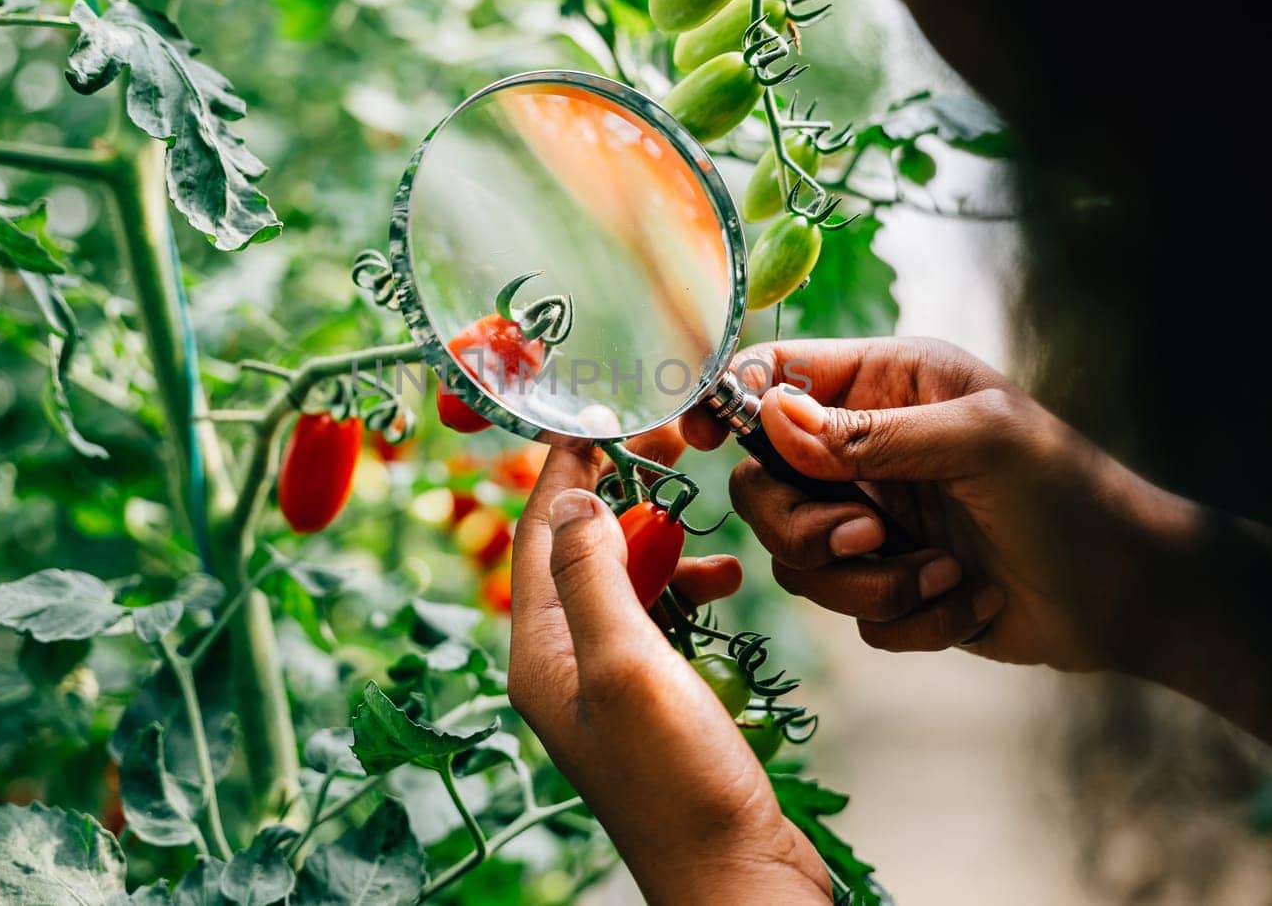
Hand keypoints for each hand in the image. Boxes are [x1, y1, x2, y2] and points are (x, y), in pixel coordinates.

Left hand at [508, 441, 830, 904]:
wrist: (736, 877)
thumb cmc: (678, 781)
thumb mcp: (626, 663)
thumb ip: (591, 575)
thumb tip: (569, 497)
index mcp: (539, 653)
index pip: (536, 537)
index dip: (559, 470)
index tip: (589, 413)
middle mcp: (563, 665)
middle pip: (577, 553)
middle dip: (616, 496)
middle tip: (661, 446)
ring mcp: (608, 686)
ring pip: (622, 583)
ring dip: (658, 546)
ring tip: (701, 523)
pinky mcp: (653, 702)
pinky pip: (657, 620)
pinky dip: (685, 591)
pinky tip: (726, 581)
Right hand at [682, 338, 1198, 671]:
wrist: (1129, 597)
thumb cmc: (1069, 495)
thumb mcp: (977, 442)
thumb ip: (868, 435)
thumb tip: (769, 417)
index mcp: (885, 386)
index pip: (775, 376)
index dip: (727, 401)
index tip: (698, 436)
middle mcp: (864, 449)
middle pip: (761, 485)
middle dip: (809, 526)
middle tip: (873, 535)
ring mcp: (871, 519)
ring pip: (797, 559)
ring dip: (870, 582)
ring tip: (944, 576)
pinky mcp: (886, 584)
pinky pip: (846, 611)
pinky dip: (905, 617)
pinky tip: (965, 599)